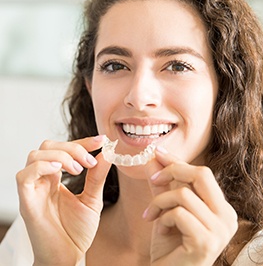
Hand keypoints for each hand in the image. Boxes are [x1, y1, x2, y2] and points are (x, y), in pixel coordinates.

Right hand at [16, 136, 110, 265]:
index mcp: (56, 178)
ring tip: (78, 170)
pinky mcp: (26, 202)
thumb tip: (107, 153)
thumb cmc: (77, 231)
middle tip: (89, 161)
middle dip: (72, 147)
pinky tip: (61, 172)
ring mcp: (33, 190)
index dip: (82, 141)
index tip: (102, 140)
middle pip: (48, 146)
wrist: (68, 257)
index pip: (64, 148)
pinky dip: (43, 166)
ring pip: (35, 155)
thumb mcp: (92, 199)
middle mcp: (43, 180)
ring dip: (61, 156)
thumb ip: (97, 177)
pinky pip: (25, 175)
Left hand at [144, 148, 237, 265]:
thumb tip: (155, 158)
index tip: (158, 152)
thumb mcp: (166, 210)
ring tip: (151, 216)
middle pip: (202, 174)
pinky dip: (162, 218)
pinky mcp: (206, 242)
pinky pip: (179, 213)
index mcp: (221, 208)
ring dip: (160, 202)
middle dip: (173, 170)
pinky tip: (159, 230)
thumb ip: (163, 185)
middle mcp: (227, 217)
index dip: (178, 161)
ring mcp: (220, 230)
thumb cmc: (170, 247)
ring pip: (184, 194)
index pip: (202, 173)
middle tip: (153, 178)